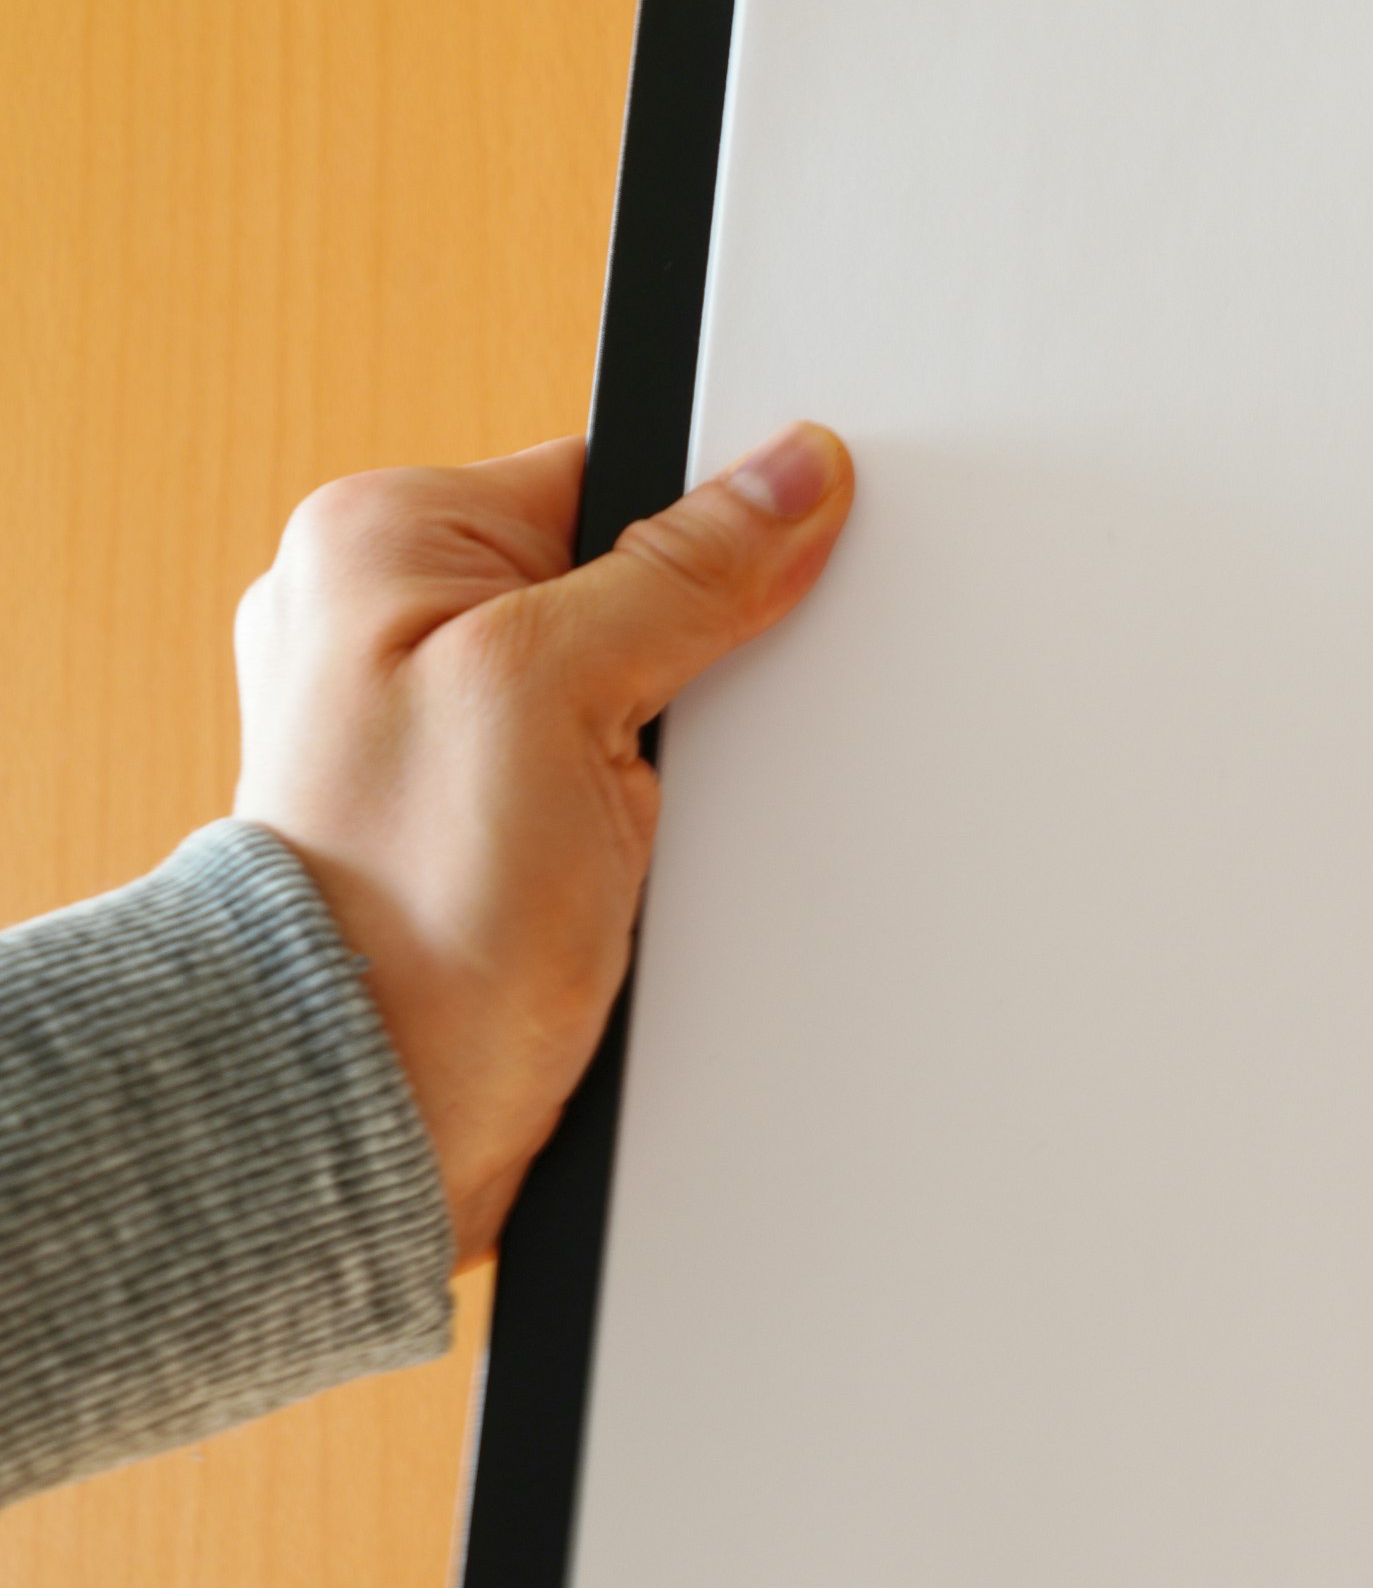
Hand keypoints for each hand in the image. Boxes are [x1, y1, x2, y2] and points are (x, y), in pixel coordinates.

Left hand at [232, 425, 854, 1265]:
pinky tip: (640, 870)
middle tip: (670, 748)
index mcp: (381, 540)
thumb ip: (680, 570)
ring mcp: (439, 727)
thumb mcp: (552, 691)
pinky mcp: (484, 819)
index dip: (713, 537)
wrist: (367, 1114)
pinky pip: (618, 775)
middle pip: (635, 584)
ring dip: (677, 759)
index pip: (616, 476)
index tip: (761, 603)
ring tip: (639, 830)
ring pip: (639, 691)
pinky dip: (655, 819)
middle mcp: (394, 621)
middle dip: (693, 664)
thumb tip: (790, 473)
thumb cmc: (403, 915)